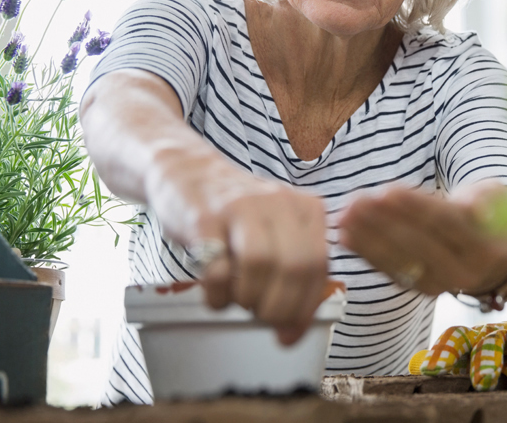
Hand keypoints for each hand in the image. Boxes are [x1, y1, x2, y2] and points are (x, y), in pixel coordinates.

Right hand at [146, 147, 328, 345]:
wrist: (188, 173)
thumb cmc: (236, 214)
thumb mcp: (276, 233)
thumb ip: (292, 274)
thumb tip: (292, 332)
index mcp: (307, 209)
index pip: (319, 266)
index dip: (305, 307)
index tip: (289, 333)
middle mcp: (280, 203)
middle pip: (294, 267)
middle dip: (279, 307)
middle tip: (261, 317)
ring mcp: (241, 206)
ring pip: (259, 264)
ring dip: (248, 298)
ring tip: (237, 301)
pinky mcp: (204, 217)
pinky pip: (216, 266)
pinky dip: (217, 293)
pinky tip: (215, 295)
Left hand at [335, 180, 506, 296]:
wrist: (504, 259)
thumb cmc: (492, 216)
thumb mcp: (498, 198)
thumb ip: (484, 198)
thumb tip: (471, 206)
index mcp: (486, 244)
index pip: (446, 223)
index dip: (415, 208)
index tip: (386, 191)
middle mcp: (465, 270)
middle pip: (418, 243)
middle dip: (383, 221)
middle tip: (356, 201)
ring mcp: (442, 284)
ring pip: (400, 260)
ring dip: (368, 238)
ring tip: (343, 216)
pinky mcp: (422, 289)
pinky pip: (391, 271)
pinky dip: (367, 253)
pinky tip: (345, 236)